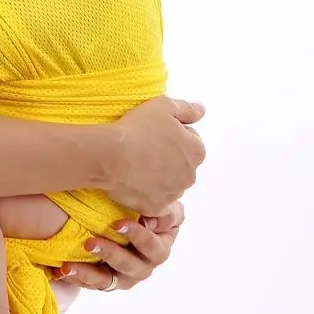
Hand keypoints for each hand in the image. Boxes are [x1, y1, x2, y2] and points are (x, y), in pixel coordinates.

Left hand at [52, 202, 184, 291]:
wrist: (124, 216)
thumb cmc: (145, 207)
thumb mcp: (159, 204)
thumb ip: (164, 210)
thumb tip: (153, 217)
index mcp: (160, 247)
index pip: (153, 247)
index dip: (138, 236)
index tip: (117, 224)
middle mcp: (144, 266)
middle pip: (130, 266)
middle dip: (109, 254)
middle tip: (89, 243)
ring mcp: (124, 276)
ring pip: (107, 281)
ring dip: (88, 273)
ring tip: (69, 267)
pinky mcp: (106, 280)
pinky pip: (90, 284)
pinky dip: (75, 277)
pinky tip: (60, 272)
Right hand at [101, 96, 205, 215]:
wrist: (111, 155)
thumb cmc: (138, 129)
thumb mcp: (163, 106)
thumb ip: (186, 109)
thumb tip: (201, 110)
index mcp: (196, 151)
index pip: (191, 141)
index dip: (173, 134)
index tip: (155, 133)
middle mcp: (190, 175)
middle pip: (182, 165)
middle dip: (168, 158)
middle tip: (145, 148)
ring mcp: (174, 194)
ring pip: (169, 184)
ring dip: (158, 176)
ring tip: (136, 164)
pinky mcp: (156, 207)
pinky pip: (156, 202)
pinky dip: (147, 194)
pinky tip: (134, 182)